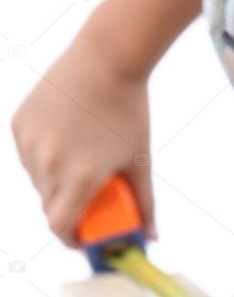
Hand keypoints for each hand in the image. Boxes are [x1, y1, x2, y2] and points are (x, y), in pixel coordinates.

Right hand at [12, 42, 154, 246]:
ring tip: (79, 160)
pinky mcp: (19, 123)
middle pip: (49, 205)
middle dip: (67, 209)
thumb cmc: (128, 111)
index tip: (81, 238)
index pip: (60, 226)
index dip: (70, 238)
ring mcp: (30, 142)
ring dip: (53, 182)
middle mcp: (49, 162)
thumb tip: (151, 237)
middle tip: (87, 198)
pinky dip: (42, 157)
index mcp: (81, 176)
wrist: (107, 58)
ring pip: (37, 180)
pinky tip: (64, 139)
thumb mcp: (140, 160)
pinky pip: (27, 154)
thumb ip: (144, 203)